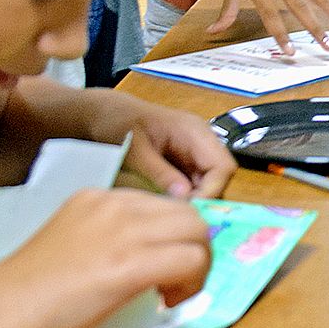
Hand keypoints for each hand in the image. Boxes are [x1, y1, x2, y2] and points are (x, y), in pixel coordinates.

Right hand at [0, 188, 211, 327]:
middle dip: (194, 247)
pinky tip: (170, 301)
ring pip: (196, 232)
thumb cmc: (25, 293)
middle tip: (178, 280)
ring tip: (175, 292)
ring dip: (198, 264)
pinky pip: (190, 260)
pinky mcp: (132, 263)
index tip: (161, 264)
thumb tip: (138, 260)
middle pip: (186, 213)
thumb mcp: (70, 245)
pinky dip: (193, 281)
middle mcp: (115, 205)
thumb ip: (104, 241)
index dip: (170, 236)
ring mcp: (125, 231)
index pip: (159, 204)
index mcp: (96, 198)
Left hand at [80, 89, 235, 197]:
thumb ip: (160, 173)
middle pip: (219, 176)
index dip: (213, 190)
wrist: (105, 113)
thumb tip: (185, 196)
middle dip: (204, 197)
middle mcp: (201, 141)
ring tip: (169, 210)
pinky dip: (184, 196)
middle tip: (178, 214)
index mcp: (195, 131)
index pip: (222, 166)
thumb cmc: (119, 123)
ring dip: (194, 198)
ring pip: (208, 182)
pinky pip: (194, 183)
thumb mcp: (135, 150)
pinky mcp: (184, 162)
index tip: (191, 209)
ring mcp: (193, 152)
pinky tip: (166, 203)